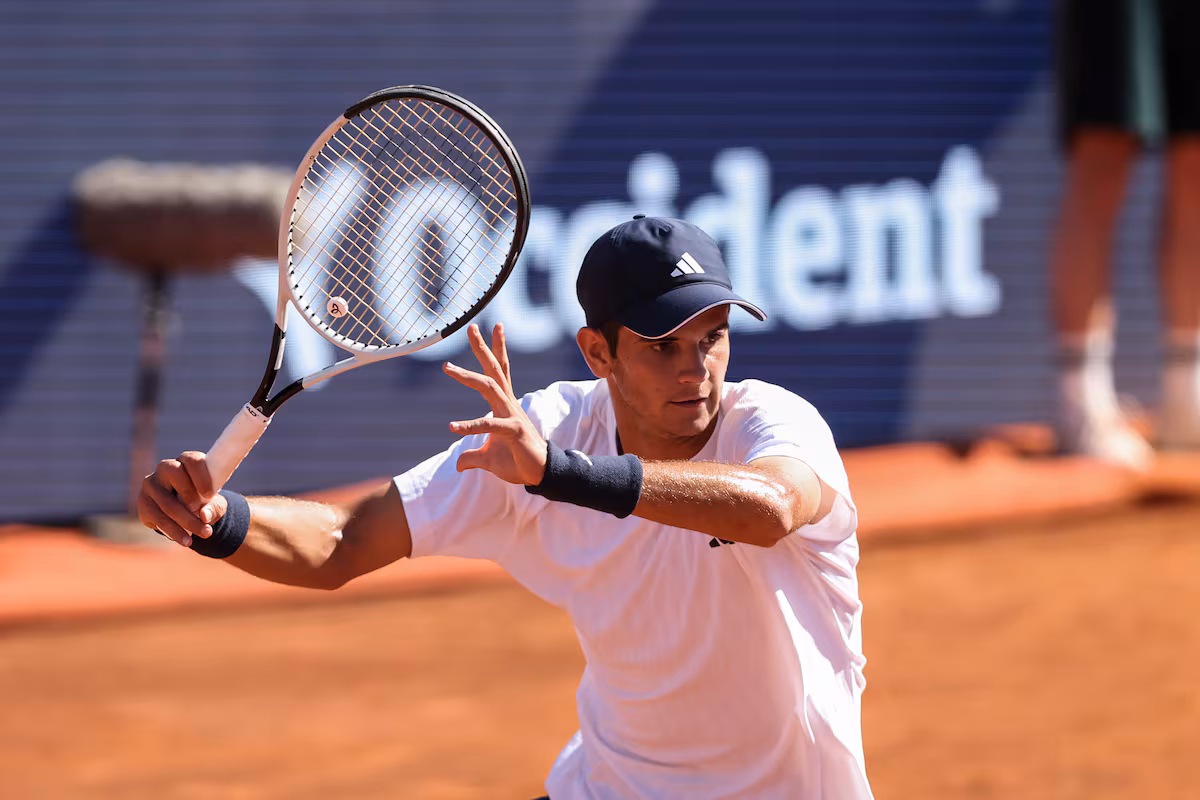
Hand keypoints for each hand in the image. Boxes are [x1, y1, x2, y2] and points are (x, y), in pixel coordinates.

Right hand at [136, 451, 227, 547]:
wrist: (188, 512)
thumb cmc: (204, 500)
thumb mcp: (215, 503)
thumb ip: (214, 508)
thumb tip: (204, 516)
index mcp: (185, 461)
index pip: (191, 460)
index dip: (200, 475)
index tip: (210, 494)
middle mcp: (165, 468)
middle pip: (175, 476)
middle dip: (192, 499)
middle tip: (207, 518)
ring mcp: (151, 485)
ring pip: (167, 503)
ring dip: (187, 522)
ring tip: (204, 534)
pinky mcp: (144, 503)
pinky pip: (158, 518)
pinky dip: (174, 531)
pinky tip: (186, 540)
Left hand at [443, 323, 547, 485]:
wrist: (541, 474)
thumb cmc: (518, 461)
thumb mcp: (489, 458)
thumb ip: (473, 457)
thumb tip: (459, 465)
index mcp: (504, 404)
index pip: (499, 371)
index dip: (494, 349)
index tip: (486, 329)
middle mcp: (508, 403)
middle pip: (495, 369)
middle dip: (483, 348)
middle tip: (471, 327)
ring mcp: (512, 415)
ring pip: (489, 387)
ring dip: (468, 376)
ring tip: (447, 366)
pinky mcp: (514, 430)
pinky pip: (490, 425)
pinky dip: (470, 426)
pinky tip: (453, 427)